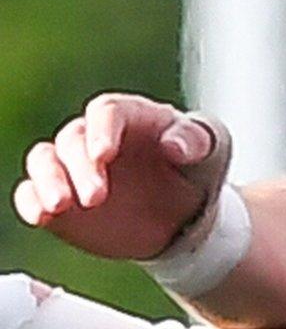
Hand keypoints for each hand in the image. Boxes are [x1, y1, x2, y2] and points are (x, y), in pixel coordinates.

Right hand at [13, 93, 220, 258]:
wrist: (187, 215)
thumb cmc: (199, 170)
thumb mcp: (212, 150)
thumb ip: (197, 139)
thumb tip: (173, 145)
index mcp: (130, 116)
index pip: (106, 111)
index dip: (101, 130)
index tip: (104, 155)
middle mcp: (94, 136)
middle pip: (72, 139)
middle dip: (80, 167)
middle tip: (96, 197)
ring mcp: (73, 166)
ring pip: (44, 161)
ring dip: (47, 182)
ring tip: (59, 206)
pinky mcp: (61, 196)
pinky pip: (32, 194)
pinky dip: (31, 202)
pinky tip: (41, 217)